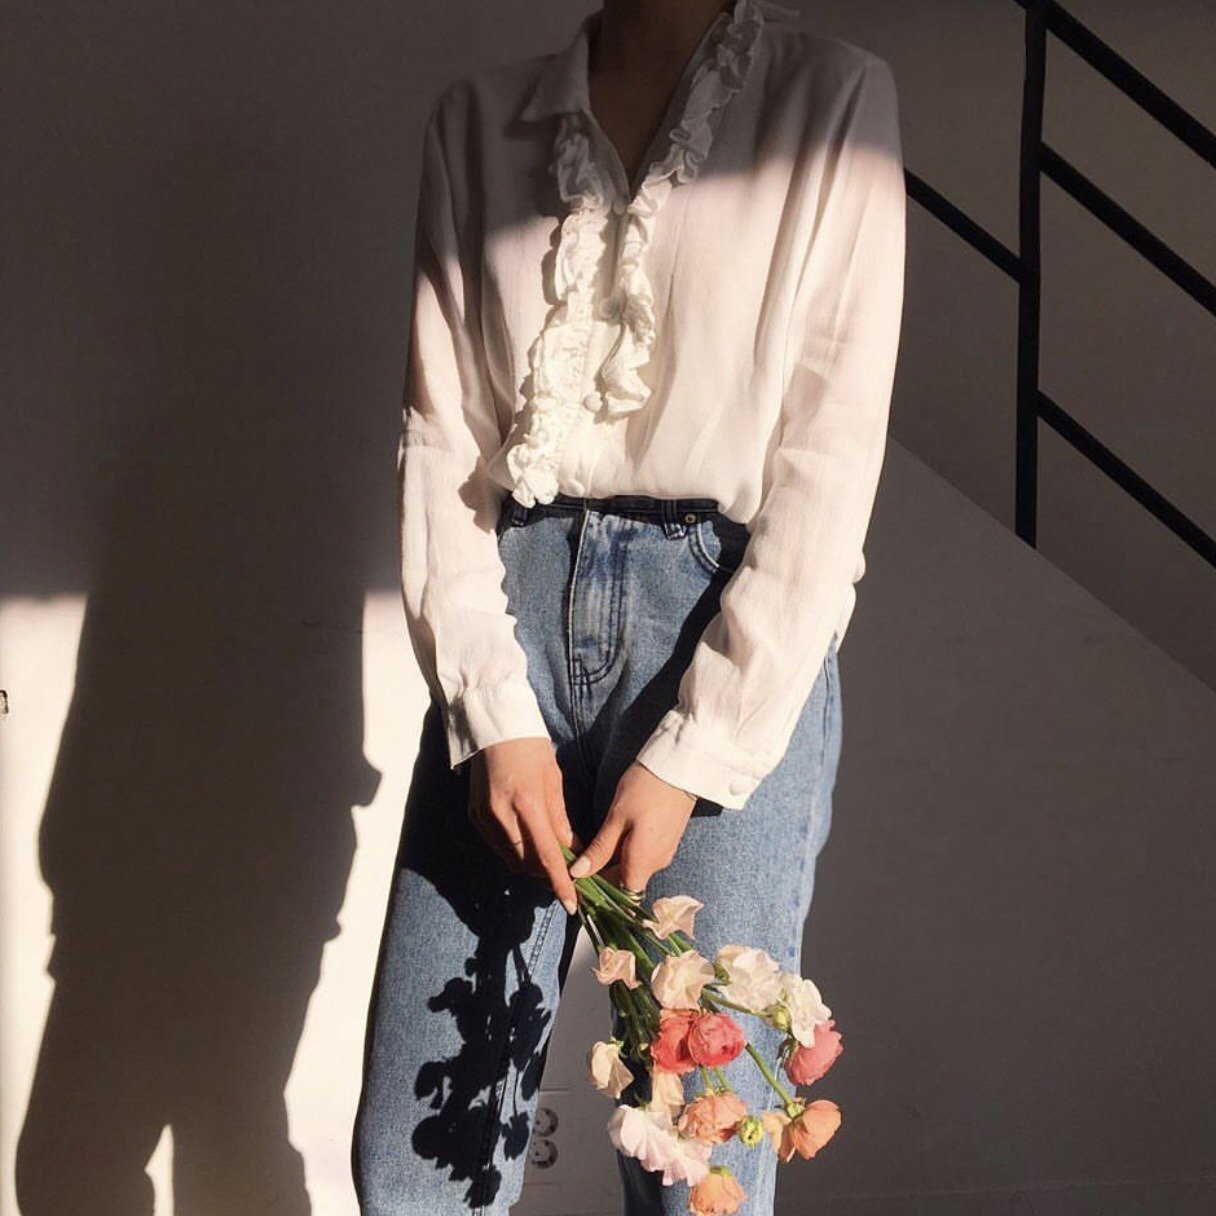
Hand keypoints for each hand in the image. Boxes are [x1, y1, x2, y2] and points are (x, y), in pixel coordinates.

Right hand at [468, 737, 582, 914]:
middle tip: (565, 868)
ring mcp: (484, 816)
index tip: (571, 903)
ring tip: (546, 851)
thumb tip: (574, 851)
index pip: (547, 854)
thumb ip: (560, 819)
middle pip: (527, 863)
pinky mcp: (474, 815)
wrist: (495, 727)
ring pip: (511, 859)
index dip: (560, 882)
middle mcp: (501, 814)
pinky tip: (525, 838)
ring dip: (530, 863)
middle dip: (547, 871)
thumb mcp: (553, 780)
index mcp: (527, 803)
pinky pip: (497, 845)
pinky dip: (514, 849)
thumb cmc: (531, 748)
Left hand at [568, 761, 696, 891]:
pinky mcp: (668, 840)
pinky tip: (616, 834)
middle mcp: (657, 863)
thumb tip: (578, 874)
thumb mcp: (616, 818)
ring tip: (596, 844)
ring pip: (635, 867)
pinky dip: (628, 851)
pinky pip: (644, 855)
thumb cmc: (645, 789)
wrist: (680, 767)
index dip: (599, 891)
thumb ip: (600, 850)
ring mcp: (665, 852)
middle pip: (626, 882)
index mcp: (643, 862)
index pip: (619, 895)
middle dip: (604, 874)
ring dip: (615, 862)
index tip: (580, 878)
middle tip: (581, 859)